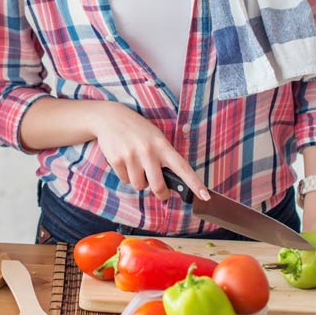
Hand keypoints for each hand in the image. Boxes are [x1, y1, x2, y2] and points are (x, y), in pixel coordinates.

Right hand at [91, 103, 208, 201]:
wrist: (110, 117)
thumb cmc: (137, 130)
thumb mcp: (155, 137)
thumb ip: (163, 157)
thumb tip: (169, 182)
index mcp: (162, 145)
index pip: (182, 167)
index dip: (194, 183)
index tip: (205, 196)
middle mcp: (148, 151)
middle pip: (158, 186)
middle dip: (161, 194)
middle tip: (161, 193)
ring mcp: (132, 155)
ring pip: (139, 185)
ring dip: (139, 181)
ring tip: (136, 166)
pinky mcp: (117, 159)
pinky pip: (125, 180)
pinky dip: (125, 175)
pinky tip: (124, 161)